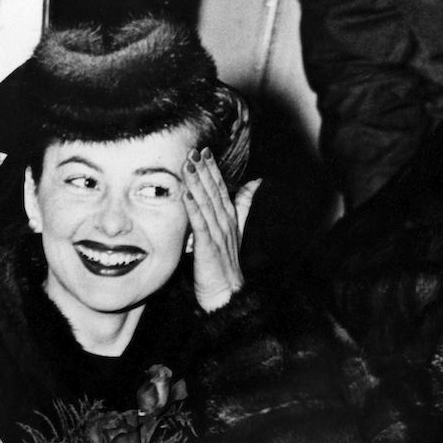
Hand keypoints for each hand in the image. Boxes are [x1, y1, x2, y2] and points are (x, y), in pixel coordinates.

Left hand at [182, 147, 261, 311]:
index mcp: (230, 217)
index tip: (204, 150)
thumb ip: (244, 204)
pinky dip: (193, 210)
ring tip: (187, 165)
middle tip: (193, 150)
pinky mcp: (208, 248)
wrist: (227, 292)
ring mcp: (217, 235)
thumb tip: (256, 181)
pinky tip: (186, 196)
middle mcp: (225, 223)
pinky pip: (200, 226)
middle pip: (213, 192)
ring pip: (206, 204)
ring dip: (197, 184)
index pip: (221, 188)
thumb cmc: (227, 262)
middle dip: (203, 170)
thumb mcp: (238, 229)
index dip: (212, 168)